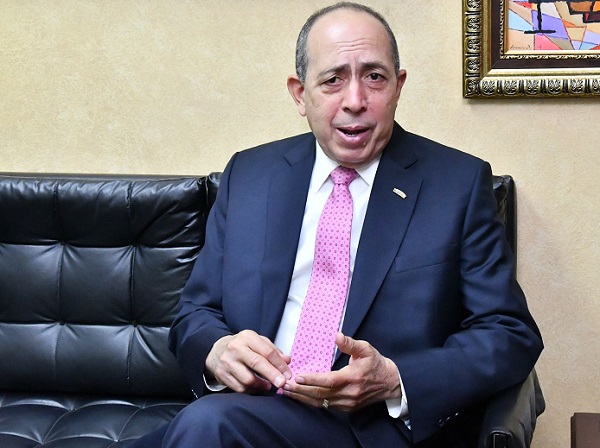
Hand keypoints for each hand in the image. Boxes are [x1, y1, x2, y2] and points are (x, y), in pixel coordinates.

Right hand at [205, 330, 291, 393]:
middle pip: (257, 363)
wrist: (217, 350)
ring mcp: (227, 361)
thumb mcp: (258, 343)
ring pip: (248, 379)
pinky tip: (256, 388)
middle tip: (282, 383)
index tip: (288, 374)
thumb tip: (287, 360)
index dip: (279, 364)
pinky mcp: (221, 374)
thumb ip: (273, 351)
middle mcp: (236, 348)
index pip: (267, 351)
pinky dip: (251, 391)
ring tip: (268, 386)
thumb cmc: (243, 347)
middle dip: (272, 375)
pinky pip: (239, 388)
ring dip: (261, 385)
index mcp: (247, 337)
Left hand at [281, 333, 400, 411]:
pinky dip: (311, 402)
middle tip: (284, 384)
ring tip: (287, 391)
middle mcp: (349, 393)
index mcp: (353, 378)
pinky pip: (326, 406)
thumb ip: (350, 343)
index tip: (297, 376)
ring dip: (303, 398)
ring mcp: (347, 403)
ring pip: (321, 403)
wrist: (390, 383)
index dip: (312, 379)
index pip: (329, 381)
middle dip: (301, 390)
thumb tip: (337, 335)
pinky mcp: (346, 408)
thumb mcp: (366, 349)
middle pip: (321, 395)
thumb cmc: (376, 364)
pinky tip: (300, 396)